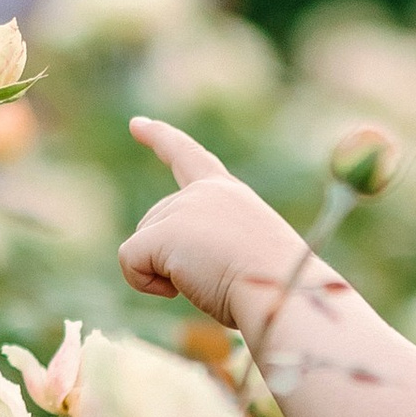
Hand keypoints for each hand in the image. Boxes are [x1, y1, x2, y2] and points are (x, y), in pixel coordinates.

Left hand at [121, 118, 298, 323]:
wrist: (285, 292)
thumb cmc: (274, 288)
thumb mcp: (246, 255)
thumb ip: (211, 245)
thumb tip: (169, 265)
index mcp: (229, 194)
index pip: (190, 159)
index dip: (161, 139)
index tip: (136, 124)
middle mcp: (205, 192)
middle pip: (154, 222)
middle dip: (167, 257)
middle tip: (219, 276)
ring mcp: (183, 208)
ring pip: (143, 246)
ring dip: (167, 274)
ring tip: (212, 281)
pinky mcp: (164, 232)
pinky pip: (130, 261)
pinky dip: (144, 283)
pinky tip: (178, 291)